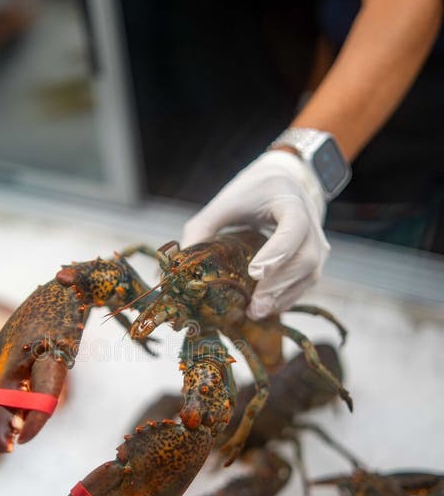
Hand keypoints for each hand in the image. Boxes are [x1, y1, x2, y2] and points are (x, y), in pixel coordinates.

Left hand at [181, 150, 330, 319]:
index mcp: (289, 201)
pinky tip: (265, 309)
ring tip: (255, 312)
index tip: (255, 272)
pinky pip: (305, 283)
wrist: (285, 182)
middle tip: (253, 307)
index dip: (277, 251)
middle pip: (304, 258)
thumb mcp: (224, 204)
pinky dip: (286, 298)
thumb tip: (177, 269)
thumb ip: (201, 230)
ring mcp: (318, 243)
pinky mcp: (316, 260)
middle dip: (277, 285)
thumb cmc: (252, 193)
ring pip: (309, 275)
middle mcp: (311, 223)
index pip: (293, 228)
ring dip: (282, 297)